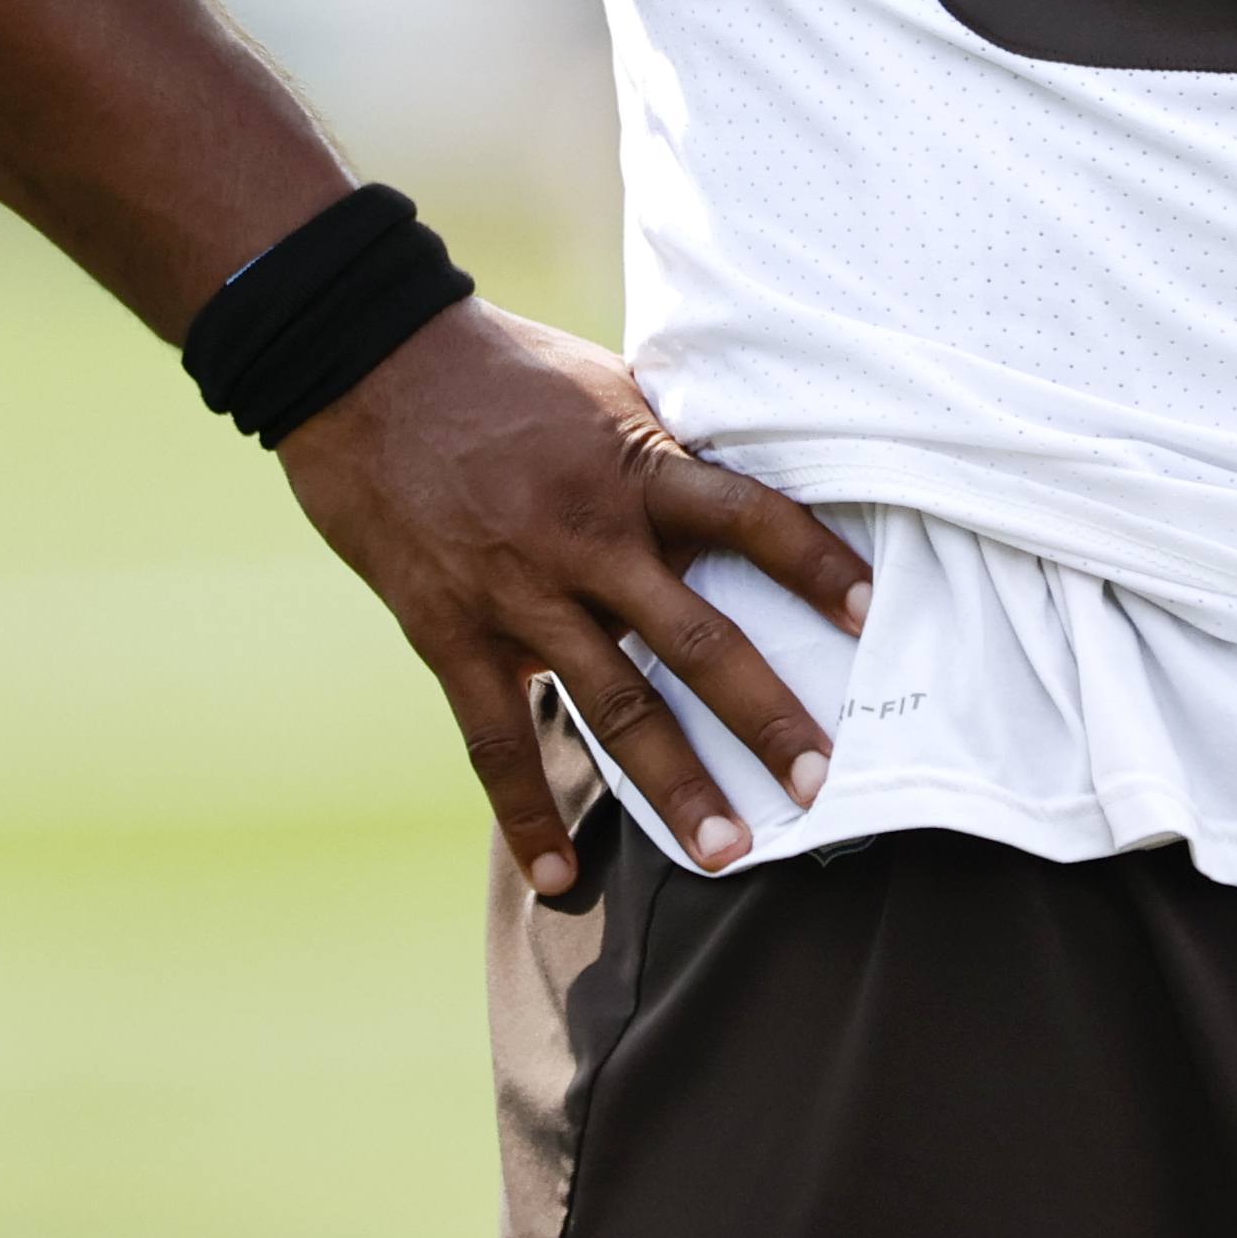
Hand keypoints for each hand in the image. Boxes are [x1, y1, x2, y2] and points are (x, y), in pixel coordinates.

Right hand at [275, 303, 868, 891]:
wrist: (364, 359)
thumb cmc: (498, 367)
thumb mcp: (604, 389)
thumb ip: (663, 451)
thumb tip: (734, 481)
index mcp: (636, 465)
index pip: (748, 516)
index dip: (815, 562)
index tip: (872, 611)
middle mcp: (588, 535)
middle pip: (696, 637)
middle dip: (763, 715)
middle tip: (823, 782)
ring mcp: (518, 591)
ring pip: (613, 703)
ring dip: (673, 783)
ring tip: (724, 853)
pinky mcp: (449, 631)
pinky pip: (496, 739)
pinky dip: (526, 814)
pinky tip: (559, 878)